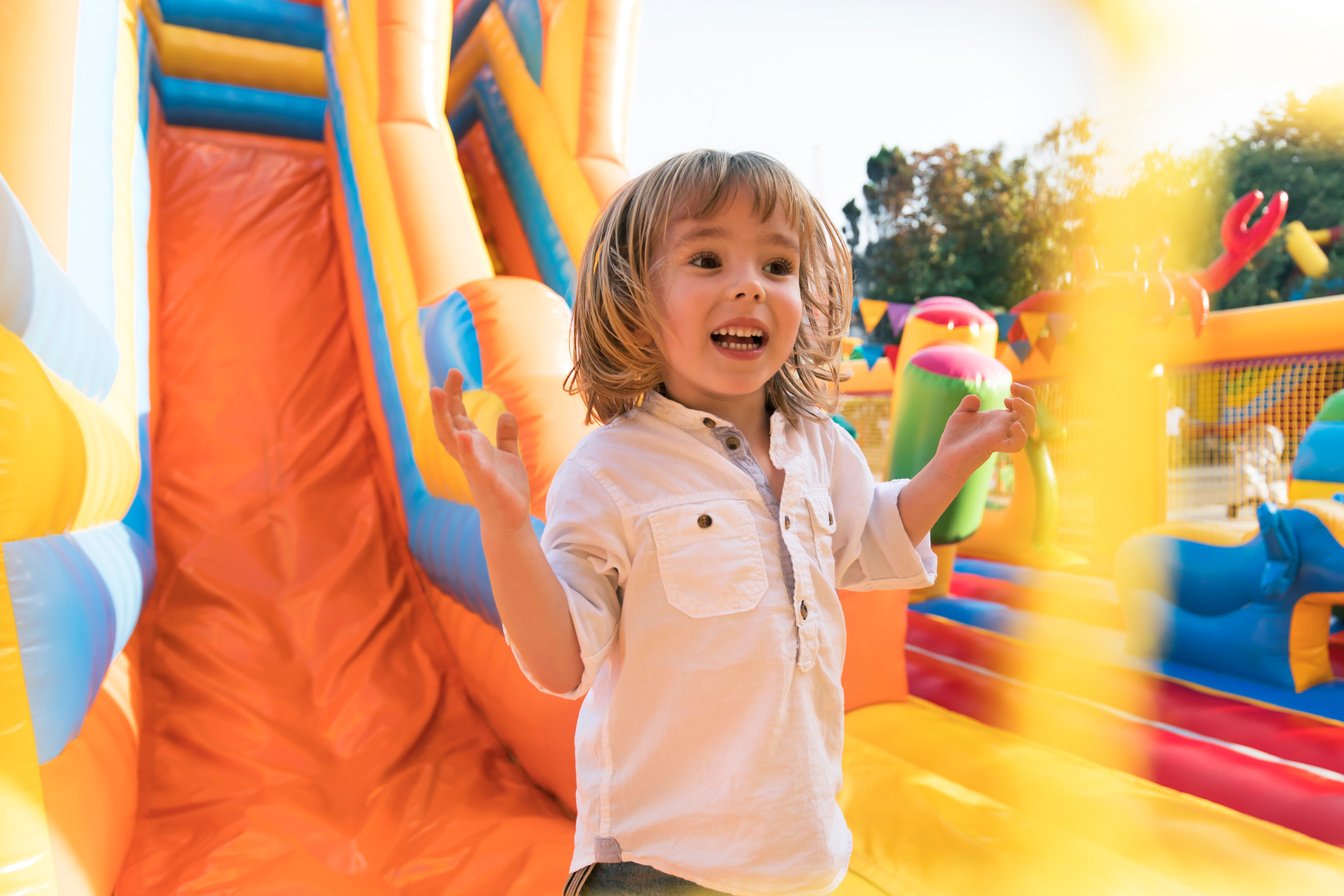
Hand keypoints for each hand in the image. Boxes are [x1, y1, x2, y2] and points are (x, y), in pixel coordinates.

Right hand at [430, 369, 531, 531]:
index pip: (457, 418)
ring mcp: (474, 468)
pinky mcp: (485, 483)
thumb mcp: (509, 456)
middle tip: (445, 378)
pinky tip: (465, 435)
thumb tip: (506, 414)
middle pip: (449, 424)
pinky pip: (474, 464)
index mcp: (473, 448)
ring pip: (453, 441)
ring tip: (439, 394)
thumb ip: (506, 436)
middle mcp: (468, 456)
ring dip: (445, 418)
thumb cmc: (506, 488)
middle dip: (444, 402)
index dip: (453, 397)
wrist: (510, 519)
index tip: (454, 374)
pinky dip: (468, 450)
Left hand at [934, 382, 1035, 480]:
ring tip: (1013, 401)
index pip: (1024, 405)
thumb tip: (975, 398)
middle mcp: (1005, 427)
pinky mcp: (995, 445)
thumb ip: (968, 404)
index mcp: (1000, 419)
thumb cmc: (956, 437)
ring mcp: (1002, 436)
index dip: (1023, 394)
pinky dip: (1021, 434)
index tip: (1010, 389)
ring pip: (1029, 427)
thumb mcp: (961, 414)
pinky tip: (1015, 424)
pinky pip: (1017, 444)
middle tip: (1012, 387)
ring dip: (1027, 412)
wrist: (945, 455)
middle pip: (1030, 414)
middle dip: (1028, 397)